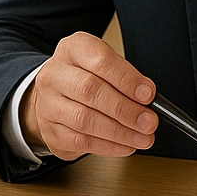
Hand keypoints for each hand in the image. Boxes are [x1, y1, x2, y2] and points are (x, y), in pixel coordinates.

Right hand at [21, 32, 158, 159]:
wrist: (52, 96)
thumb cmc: (83, 77)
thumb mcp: (103, 66)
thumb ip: (125, 77)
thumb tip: (147, 96)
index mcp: (73, 49)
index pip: (100, 61)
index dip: (127, 79)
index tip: (148, 94)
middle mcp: (55, 74)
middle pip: (90, 90)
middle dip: (125, 109)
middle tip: (148, 121)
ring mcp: (48, 104)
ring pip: (85, 120)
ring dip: (120, 132)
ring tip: (142, 137)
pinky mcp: (51, 130)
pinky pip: (81, 141)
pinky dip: (109, 146)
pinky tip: (126, 145)